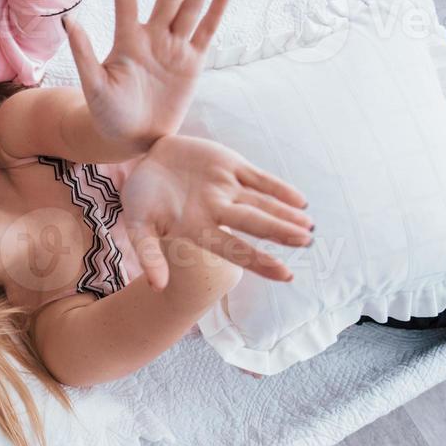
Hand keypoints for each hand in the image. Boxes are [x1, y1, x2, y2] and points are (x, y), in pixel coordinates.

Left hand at [68, 0, 231, 152]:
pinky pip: (207, 32)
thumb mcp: (93, 85)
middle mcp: (153, 36)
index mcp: (126, 39)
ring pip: (192, 6)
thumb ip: (83, 54)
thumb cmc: (106, 114)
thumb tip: (68, 21)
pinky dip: (216, 10)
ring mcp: (174, 48)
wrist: (130, 140)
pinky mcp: (192, 63)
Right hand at [121, 135, 312, 287]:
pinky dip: (279, 189)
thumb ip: (147, 253)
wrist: (144, 159)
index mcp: (198, 228)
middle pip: (255, 223)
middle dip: (280, 232)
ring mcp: (227, 187)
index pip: (234, 248)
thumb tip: (157, 286)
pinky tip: (300, 202)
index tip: (286, 275)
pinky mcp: (231, 165)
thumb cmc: (140, 196)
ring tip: (308, 226)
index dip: (260, 261)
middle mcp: (218, 210)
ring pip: (262, 202)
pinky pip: (260, 178)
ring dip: (286, 214)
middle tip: (307, 242)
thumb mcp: (137, 224)